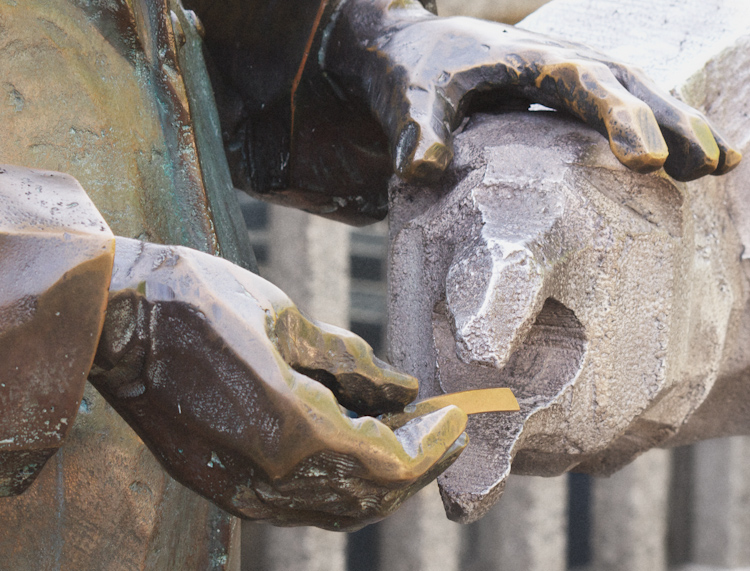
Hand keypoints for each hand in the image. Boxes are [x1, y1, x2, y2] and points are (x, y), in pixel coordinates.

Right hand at [89, 237, 466, 529]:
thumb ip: (352, 363)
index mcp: (291, 428)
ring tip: (405, 436)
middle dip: (417, 467)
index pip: (389, 463)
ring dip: (380, 479)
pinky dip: (339, 482)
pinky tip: (352, 443)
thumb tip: (401, 386)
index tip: (455, 416)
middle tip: (444, 431)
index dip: (431, 445)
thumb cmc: (198, 301)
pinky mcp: (221, 486)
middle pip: (369, 497)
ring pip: (334, 508)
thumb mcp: (287, 319)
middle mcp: (269, 478)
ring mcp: (240, 491)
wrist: (113, 319)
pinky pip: (299, 503)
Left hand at [320, 0, 739, 182]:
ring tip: (723, 165)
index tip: (650, 162)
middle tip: (712, 166)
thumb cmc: (413, 73)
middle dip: (675, 123)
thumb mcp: (410, 97)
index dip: (622, 120)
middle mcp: (564, 59)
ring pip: (641, 91)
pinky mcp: (571, 91)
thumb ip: (418, 129)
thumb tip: (420, 170)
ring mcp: (573, 72)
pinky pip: (625, 103)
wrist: (413, 48)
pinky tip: (687, 155)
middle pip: (633, 85)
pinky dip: (658, 125)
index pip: (588, 87)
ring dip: (682, 123)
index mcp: (532, 59)